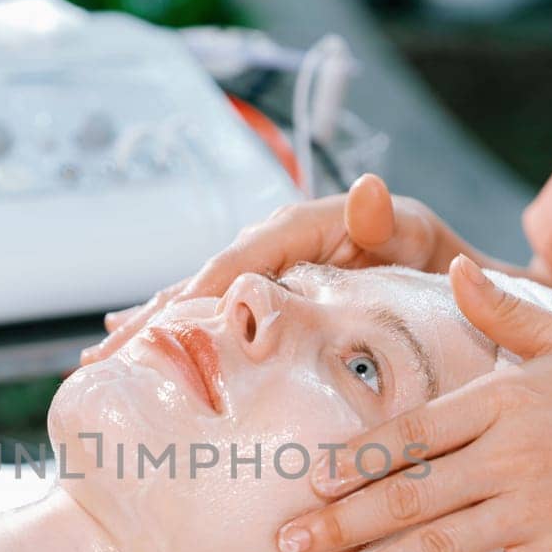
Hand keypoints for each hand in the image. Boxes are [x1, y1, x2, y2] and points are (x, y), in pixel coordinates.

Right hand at [79, 174, 470, 364]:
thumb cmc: (438, 258)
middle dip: (149, 321)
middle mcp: (273, 246)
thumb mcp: (417, 235)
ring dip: (151, 329)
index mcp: (300, 230)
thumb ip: (386, 221)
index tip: (145, 336)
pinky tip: (137, 340)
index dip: (186, 300)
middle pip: (199, 284)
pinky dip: (178, 326)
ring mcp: (268, 271)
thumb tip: (367, 191)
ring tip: (101, 358)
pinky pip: (216, 310)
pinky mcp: (270, 293)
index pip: (231, 268)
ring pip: (198, 299)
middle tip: (97, 360)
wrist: (454, 280)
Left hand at [275, 256, 551, 551]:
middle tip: (287, 545)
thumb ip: (503, 312)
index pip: (414, 433)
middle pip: (412, 495)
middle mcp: (512, 458)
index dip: (359, 457)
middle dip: (343, 523)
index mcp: (504, 404)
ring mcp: (536, 512)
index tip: (309, 480)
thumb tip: (456, 267)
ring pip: (445, 546)